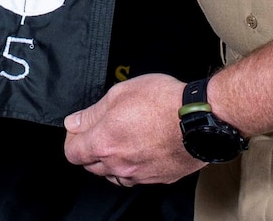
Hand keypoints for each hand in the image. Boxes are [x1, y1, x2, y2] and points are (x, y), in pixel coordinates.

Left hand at [64, 73, 202, 186]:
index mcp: (105, 142)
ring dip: (112, 160)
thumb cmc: (162, 101)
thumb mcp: (120, 93)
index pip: (72, 153)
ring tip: (124, 137)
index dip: (73, 139)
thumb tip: (74, 122)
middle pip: (91, 166)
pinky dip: (133, 165)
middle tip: (103, 128)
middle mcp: (120, 164)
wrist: (199, 119)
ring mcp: (140, 175)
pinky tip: (142, 147)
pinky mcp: (158, 178)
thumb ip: (92, 112)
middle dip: (91, 149)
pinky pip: (136, 177)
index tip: (81, 127)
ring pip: (113, 174)